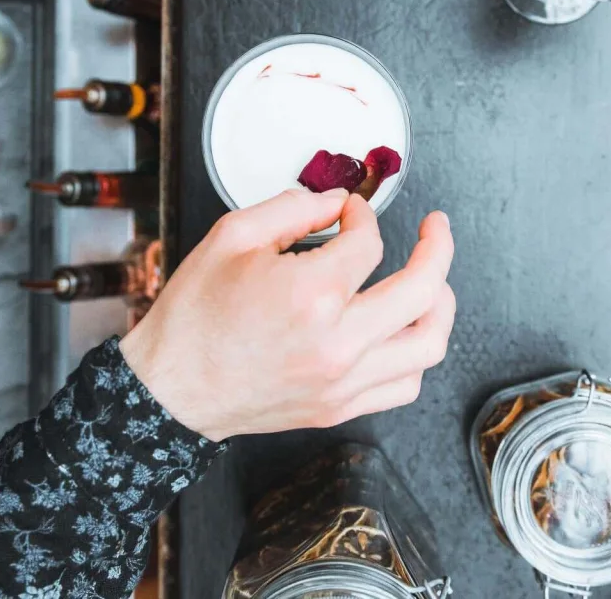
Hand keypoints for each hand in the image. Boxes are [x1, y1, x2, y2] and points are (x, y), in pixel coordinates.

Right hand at [121, 188, 455, 440]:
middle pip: (424, 290)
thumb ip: (294, 208)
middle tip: (435, 230)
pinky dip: (415, 353)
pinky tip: (403, 331)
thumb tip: (339, 203)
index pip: (369, 243)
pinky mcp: (340, 407)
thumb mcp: (232, 236)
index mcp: (311, 294)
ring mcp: (343, 382)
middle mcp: (337, 342)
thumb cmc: (194, 317)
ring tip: (433, 282)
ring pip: (429, 344)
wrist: (170, 389)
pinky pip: (405, 384)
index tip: (350, 213)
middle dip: (436, 248)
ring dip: (440, 305)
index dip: (363, 217)